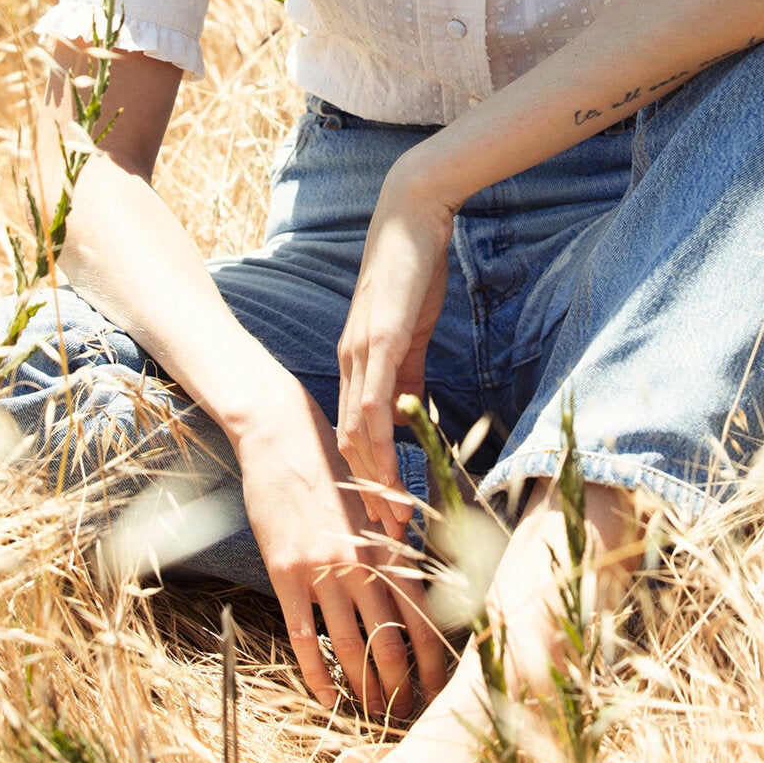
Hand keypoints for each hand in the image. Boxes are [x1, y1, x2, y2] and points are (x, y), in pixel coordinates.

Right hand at [233, 385, 445, 715]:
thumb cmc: (329, 469)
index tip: (440, 688)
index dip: (433, 657)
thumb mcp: (368, 506)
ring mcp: (322, 568)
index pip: (421, 614)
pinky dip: (317, 674)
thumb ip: (389, 546)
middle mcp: (361, 560)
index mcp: (386, 544)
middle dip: (402, 683)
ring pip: (351, 646)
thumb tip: (414, 587)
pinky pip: (305, 638)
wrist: (282, 436)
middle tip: (406, 713)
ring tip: (373, 714)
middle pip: (391, 639)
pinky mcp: (286, 573)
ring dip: (364, 687)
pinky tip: (326, 698)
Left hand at [337, 155, 458, 538]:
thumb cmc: (414, 270)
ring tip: (391, 523)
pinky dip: (375, 436)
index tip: (378, 519)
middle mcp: (351, 363)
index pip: (354, 435)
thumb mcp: (413, 329)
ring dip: (372, 481)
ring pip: (357, 432)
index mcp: (358, 362)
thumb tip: (413, 409)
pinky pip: (374, 397)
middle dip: (366, 497)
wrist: (412, 217)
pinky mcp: (380, 339)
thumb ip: (410, 371)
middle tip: (382, 545)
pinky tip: (384, 465)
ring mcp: (362, 352)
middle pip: (349, 445)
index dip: (364, 479)